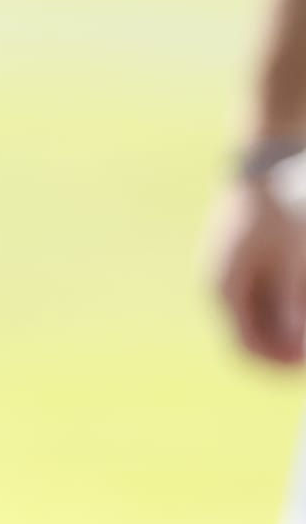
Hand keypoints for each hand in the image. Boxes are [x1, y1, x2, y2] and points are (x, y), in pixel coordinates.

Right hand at [209, 177, 305, 363]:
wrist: (270, 159)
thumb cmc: (282, 207)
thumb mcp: (291, 260)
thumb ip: (290, 305)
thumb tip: (294, 350)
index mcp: (226, 289)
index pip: (247, 347)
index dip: (279, 364)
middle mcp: (225, 287)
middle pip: (257, 335)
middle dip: (289, 343)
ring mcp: (236, 274)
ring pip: (266, 316)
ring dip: (291, 321)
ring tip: (303, 283)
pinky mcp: (250, 262)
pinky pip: (270, 295)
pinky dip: (291, 298)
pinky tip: (301, 280)